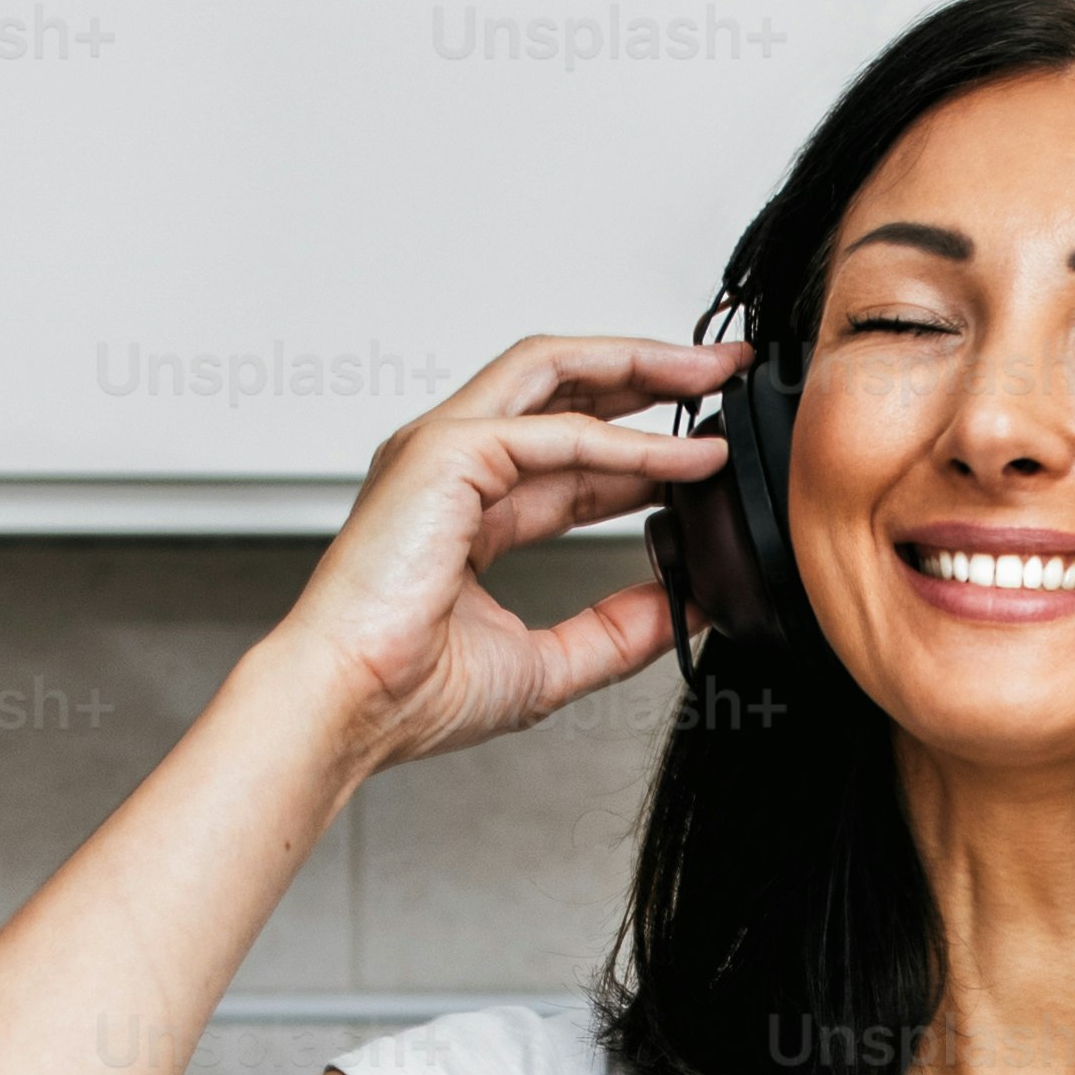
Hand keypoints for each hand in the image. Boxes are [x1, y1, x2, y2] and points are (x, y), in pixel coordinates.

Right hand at [255, 334, 740, 773]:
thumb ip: (619, 629)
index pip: (566, 452)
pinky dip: (626, 440)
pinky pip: (553, 431)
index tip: (706, 447)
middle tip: (723, 373)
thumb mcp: (549, 664)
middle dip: (648, 371)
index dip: (641, 444)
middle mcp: (450, 463)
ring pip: (552, 371)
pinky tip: (684, 458)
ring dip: (640, 367)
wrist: (350, 708)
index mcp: (463, 505)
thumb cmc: (408, 694)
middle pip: (560, 384)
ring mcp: (442, 449)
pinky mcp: (445, 455)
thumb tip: (688, 604)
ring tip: (713, 376)